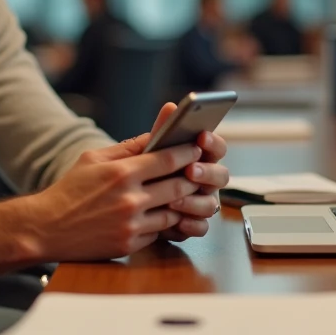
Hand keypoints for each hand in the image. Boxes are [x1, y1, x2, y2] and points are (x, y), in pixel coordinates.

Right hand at [0, 109, 201, 270]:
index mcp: (122, 172)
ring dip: (184, 203)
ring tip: (187, 193)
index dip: (188, 152)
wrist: (45, 227)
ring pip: (174, 212)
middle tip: (200, 171)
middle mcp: (130, 199)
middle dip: (193, 178)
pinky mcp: (129, 244)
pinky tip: (167, 214)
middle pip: (179, 186)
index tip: (196, 148)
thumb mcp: (93, 158)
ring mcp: (131, 225)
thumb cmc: (69, 190)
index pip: (168, 159)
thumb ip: (127, 147)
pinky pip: (159, 232)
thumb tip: (155, 135)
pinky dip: (166, 223)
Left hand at [148, 103, 229, 242]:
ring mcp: (198, 202)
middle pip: (221, 176)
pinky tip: (177, 221)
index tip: (201, 136)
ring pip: (212, 204)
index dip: (212, 142)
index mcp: (197, 158)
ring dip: (196, 202)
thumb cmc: (134, 172)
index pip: (215, 147)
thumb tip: (171, 107)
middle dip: (207, 173)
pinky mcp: (190, 223)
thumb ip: (161, 132)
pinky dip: (191, 224)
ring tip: (174, 201)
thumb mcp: (143, 151)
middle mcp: (203, 180)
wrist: (114, 203)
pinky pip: (201, 227)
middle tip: (190, 170)